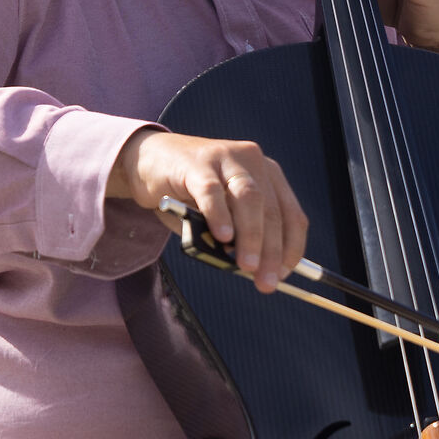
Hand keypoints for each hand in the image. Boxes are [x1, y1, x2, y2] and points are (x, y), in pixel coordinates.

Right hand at [107, 129, 307, 291]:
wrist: (148, 161)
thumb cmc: (187, 195)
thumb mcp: (218, 217)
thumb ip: (234, 238)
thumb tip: (250, 269)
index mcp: (267, 175)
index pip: (290, 214)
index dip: (290, 247)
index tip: (283, 275)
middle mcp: (252, 161)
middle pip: (271, 209)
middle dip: (272, 250)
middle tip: (266, 281)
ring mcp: (225, 157)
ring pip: (248, 198)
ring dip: (251, 235)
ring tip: (247, 265)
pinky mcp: (197, 163)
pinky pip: (212, 191)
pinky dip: (219, 215)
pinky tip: (222, 237)